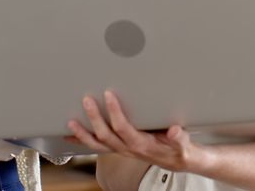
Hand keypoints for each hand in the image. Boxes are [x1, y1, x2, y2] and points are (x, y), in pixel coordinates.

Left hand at [67, 90, 208, 173]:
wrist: (178, 160)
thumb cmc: (179, 148)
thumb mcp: (184, 143)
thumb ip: (179, 137)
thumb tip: (174, 131)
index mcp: (142, 144)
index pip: (123, 128)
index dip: (114, 112)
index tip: (109, 95)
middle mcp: (128, 149)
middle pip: (105, 136)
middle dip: (94, 118)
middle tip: (86, 100)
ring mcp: (121, 150)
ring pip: (97, 144)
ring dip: (83, 134)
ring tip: (71, 122)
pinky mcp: (119, 148)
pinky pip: (97, 147)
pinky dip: (83, 141)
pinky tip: (72, 135)